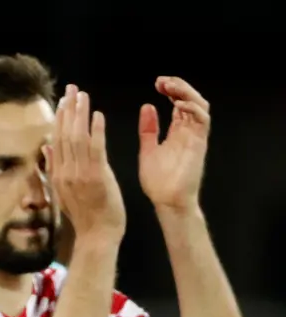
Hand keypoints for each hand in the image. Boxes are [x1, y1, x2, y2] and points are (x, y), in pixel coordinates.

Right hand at [45, 84, 125, 245]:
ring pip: (77, 139)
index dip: (59, 118)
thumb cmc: (85, 215)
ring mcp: (79, 175)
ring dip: (80, 115)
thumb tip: (45, 145)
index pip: (56, 140)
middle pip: (64, 135)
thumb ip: (53, 168)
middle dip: (68, 110)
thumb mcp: (63, 191)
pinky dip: (96, 131)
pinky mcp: (96, 177)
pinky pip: (95, 150)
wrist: (97, 235)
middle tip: (72, 89)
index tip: (62, 100)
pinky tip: (98, 116)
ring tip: (83, 96)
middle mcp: (64, 173)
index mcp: (56, 175)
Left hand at [138, 76, 209, 211]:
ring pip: (200, 105)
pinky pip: (203, 120)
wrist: (167, 201)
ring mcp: (195, 137)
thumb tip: (147, 106)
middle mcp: (188, 132)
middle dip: (178, 87)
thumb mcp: (147, 150)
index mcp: (177, 132)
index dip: (170, 90)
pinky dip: (192, 109)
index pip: (179, 104)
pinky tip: (178, 104)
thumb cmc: (159, 181)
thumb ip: (148, 129)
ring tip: (170, 87)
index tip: (157, 83)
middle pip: (191, 100)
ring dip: (186, 93)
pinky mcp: (199, 143)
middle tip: (162, 81)